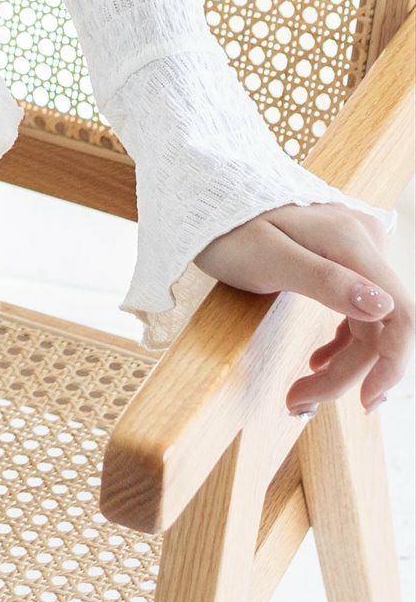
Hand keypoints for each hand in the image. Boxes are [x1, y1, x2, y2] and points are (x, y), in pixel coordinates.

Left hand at [193, 201, 409, 415]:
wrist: (204, 199)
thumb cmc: (227, 227)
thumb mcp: (265, 257)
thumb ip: (324, 281)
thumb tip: (382, 307)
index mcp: (352, 242)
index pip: (400, 311)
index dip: (393, 362)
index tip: (364, 399)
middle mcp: (365, 243)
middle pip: (380, 325)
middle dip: (346, 372)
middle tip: (298, 402)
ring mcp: (356, 251)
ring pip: (368, 323)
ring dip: (341, 364)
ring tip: (300, 393)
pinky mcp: (342, 261)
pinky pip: (357, 311)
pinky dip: (341, 343)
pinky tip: (318, 363)